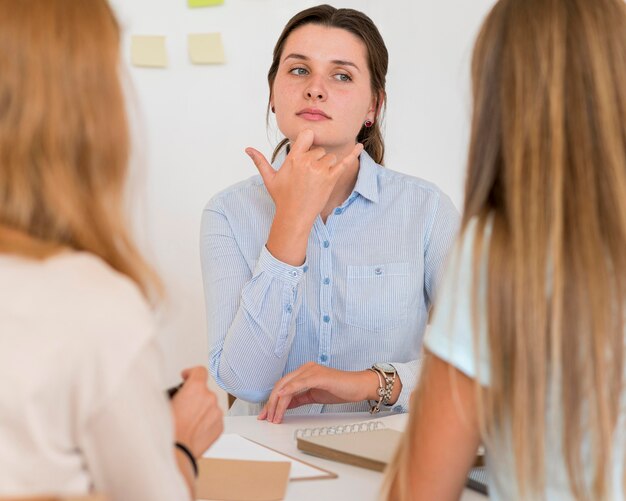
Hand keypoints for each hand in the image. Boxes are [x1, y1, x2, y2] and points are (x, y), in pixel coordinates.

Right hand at [171, 366, 223, 456]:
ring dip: (200, 411)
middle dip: (194, 397)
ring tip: (186, 423)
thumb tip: (173, 394)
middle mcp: (210, 398)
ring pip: (209, 406)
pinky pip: (213, 420)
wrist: (176, 453)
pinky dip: (205, 423)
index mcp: (196, 388)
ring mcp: (217, 413)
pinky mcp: (220, 427)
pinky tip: (193, 431)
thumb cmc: (167, 431)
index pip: (199, 371)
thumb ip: (174, 393)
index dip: (191, 373)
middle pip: (203, 391)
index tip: (187, 377)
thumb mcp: (164, 404)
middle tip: (182, 409)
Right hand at [246, 130, 362, 227]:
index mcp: (294, 158)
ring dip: (326, 165)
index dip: (308, 140)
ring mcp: (321, 170)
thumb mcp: (270, 178)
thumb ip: (260, 161)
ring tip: (316, 180)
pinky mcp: (331, 179)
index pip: (307, 135)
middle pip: (319, 150)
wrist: (294, 216)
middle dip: (315, 159)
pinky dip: (353, 154)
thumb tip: (247, 149)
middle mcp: (308, 162)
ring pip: (329, 157)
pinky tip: (360, 147)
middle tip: (307, 176)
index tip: (306, 146)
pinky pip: (345, 163)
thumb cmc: (282, 198)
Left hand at [257, 362, 376, 423]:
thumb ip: (299, 398)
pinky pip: (300, 382)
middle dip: (271, 403)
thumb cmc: (340, 389)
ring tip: (274, 416)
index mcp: (304, 373)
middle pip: (281, 385)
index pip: (282, 386)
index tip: (266, 414)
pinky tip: (282, 397)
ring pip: (288, 385)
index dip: (272, 400)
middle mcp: (305, 369)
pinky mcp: (318, 375)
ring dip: (278, 402)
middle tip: (266, 417)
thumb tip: (284, 405)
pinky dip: (289, 390)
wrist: (359, 386)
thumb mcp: (314, 395)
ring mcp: (312, 370)